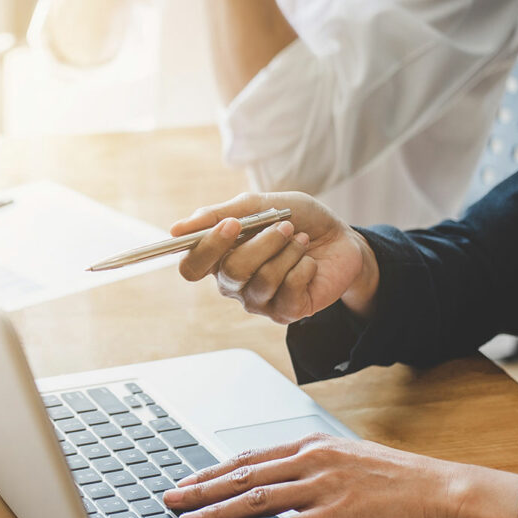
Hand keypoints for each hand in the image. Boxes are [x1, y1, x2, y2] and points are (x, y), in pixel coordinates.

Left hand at [162, 434, 465, 517]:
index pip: (249, 457)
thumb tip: (282, 479)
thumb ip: (313, 468)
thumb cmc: (399, 479)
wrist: (442, 489)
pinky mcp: (339, 512)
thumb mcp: (347, 460)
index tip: (187, 482)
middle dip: (202, 489)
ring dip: (218, 512)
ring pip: (257, 497)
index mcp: (311, 445)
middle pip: (243, 474)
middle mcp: (311, 460)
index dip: (213, 471)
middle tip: (171, 500)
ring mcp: (324, 484)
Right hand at [172, 191, 378, 322]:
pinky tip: (309, 263)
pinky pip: (288, 290)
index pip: (190, 267)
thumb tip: (176, 229)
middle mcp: (232, 283)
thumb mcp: (259, 205)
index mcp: (219, 258)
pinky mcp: (285, 312)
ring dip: (287, 252)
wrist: (341, 238)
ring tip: (300, 239)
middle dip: (261, 244)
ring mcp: (258, 301)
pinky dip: (303, 267)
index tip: (231, 225)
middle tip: (282, 225)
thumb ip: (219, 214)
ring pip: (261, 280)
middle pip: (230, 272)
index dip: (206, 248)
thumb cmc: (296, 220)